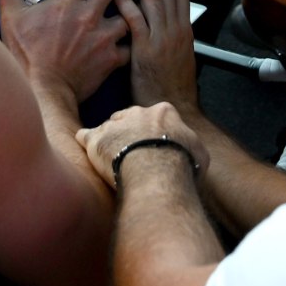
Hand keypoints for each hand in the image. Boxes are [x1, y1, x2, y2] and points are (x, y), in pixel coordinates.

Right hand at [0, 0, 132, 103]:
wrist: (44, 91)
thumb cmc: (25, 55)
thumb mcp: (11, 19)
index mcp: (68, 2)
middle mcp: (90, 15)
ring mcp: (104, 37)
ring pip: (127, 14)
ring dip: (131, 6)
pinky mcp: (112, 58)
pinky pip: (129, 45)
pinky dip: (131, 41)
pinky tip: (134, 37)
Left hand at [76, 102, 208, 192]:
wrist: (156, 173)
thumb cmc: (181, 164)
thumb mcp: (199, 154)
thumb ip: (190, 147)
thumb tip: (191, 153)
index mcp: (163, 112)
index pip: (157, 116)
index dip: (155, 132)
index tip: (155, 145)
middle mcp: (137, 112)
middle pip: (130, 118)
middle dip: (130, 132)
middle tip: (133, 152)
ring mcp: (114, 124)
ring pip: (109, 127)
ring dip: (110, 140)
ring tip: (112, 158)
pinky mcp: (95, 138)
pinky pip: (85, 135)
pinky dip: (87, 142)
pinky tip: (88, 150)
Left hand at [116, 0, 197, 111]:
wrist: (174, 111)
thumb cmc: (170, 89)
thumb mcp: (176, 59)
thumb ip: (167, 38)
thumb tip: (156, 23)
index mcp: (184, 30)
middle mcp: (177, 30)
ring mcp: (163, 39)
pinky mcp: (147, 51)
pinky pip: (136, 20)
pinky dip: (127, 3)